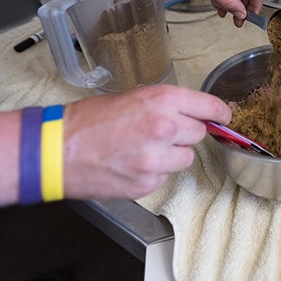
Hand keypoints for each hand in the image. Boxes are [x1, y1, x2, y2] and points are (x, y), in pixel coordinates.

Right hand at [62, 84, 230, 199]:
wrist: (56, 149)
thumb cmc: (88, 120)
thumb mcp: (132, 97)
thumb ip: (166, 104)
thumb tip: (193, 112)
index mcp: (162, 101)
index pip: (209, 107)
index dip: (219, 112)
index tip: (223, 116)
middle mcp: (165, 128)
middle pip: (199, 134)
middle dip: (186, 133)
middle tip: (162, 132)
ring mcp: (157, 159)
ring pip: (186, 158)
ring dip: (172, 155)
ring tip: (143, 148)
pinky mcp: (148, 183)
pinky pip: (166, 177)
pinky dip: (155, 172)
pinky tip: (132, 163)